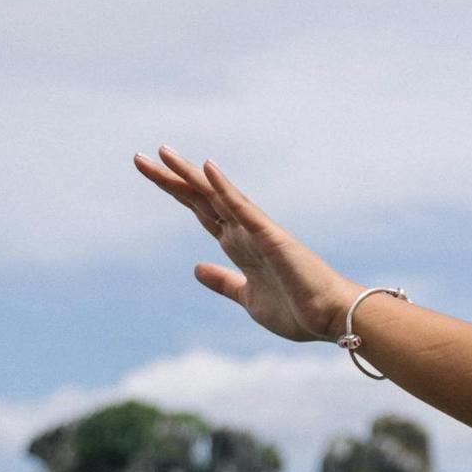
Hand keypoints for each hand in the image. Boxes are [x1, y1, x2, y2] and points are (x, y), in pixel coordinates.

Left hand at [132, 147, 361, 342]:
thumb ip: (223, 282)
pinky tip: (207, 169)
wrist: (332, 318)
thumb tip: (196, 268)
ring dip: (189, 175)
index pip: (200, 211)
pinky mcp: (271, 237)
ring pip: (216, 197)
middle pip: (200, 199)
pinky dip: (225, 189)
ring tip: (162, 153)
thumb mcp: (247, 299)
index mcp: (239, 246)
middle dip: (170, 179)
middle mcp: (245, 232)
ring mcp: (257, 231)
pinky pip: (243, 208)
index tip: (151, 171)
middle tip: (139, 158)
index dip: (175, 191)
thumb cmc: (298, 311)